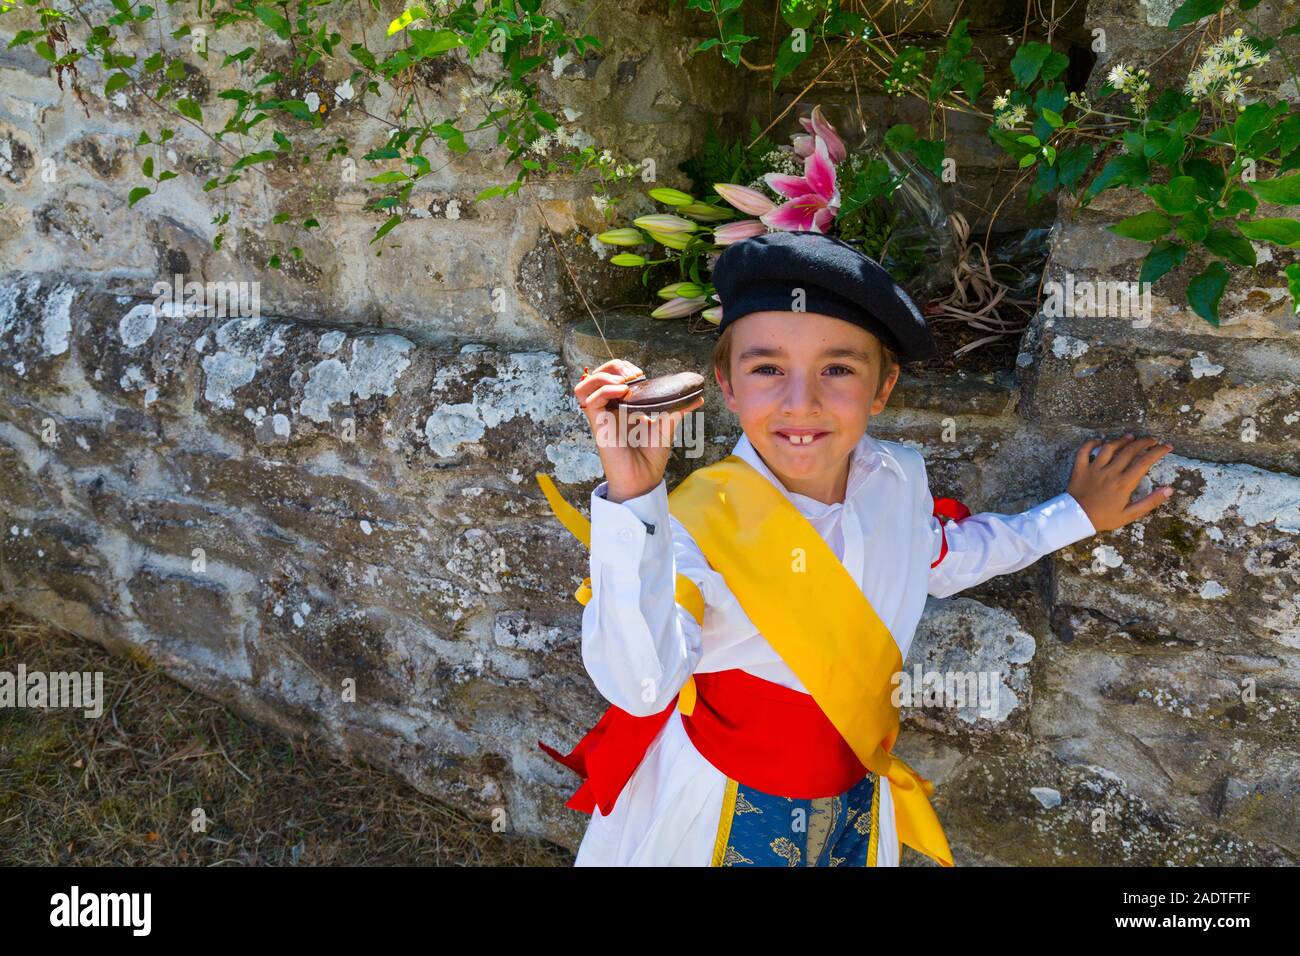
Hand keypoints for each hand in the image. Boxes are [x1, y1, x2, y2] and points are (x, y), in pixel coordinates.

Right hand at [574, 359, 704, 502]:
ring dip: (604, 375)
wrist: (644, 479)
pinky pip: (591, 399)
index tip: (642, 375)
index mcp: (623, 405)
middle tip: (634, 375)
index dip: (624, 367)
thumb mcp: (666, 426)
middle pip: (598, 374)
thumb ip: (677, 409)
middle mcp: (610, 408)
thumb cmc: (651, 457)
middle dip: (614, 366)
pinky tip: (622, 392)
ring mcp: (603, 415)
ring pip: (587, 383)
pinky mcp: (598, 424)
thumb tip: (698, 398)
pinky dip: (605, 389)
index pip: (613, 375)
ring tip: (624, 382)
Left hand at [1067, 433, 1174, 532]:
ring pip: (1109, 447)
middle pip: (1129, 450)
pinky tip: (1100, 441)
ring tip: (1131, 437)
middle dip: (1144, 442)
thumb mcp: (1130, 515)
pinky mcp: (1080, 468)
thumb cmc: (1104, 518)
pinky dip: (1091, 443)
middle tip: (1152, 440)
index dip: (1158, 452)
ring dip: (1121, 440)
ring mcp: (1094, 469)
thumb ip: (1150, 501)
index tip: (1167, 447)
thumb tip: (1169, 490)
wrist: (1076, 520)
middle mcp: (1110, 472)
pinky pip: (1084, 450)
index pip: (1145, 461)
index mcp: (1124, 483)